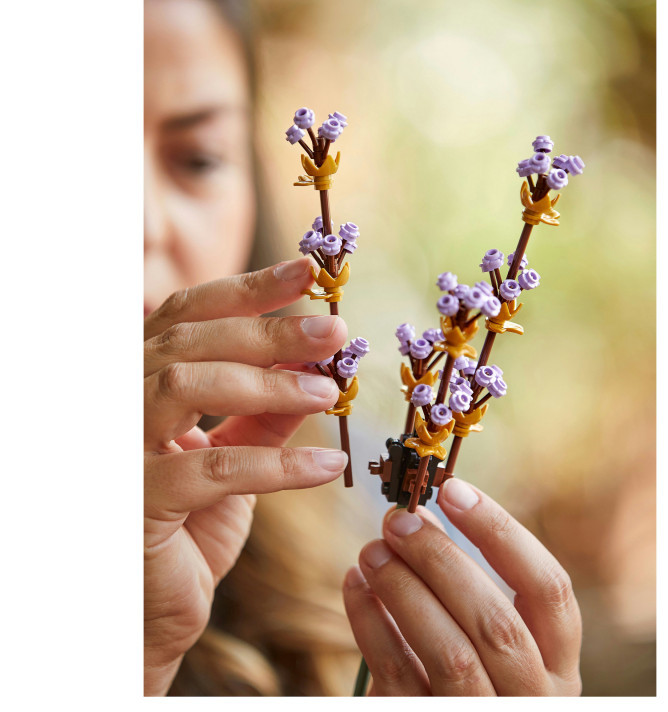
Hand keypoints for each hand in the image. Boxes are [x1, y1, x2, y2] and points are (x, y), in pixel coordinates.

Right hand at [144, 257, 348, 694]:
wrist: (150, 612)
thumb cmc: (189, 527)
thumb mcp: (236, 457)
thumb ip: (266, 412)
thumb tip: (317, 366)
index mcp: (141, 381)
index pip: (190, 315)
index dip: (250, 289)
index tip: (310, 271)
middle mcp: (117, 401)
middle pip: (191, 341)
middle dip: (269, 331)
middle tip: (334, 331)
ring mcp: (116, 449)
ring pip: (187, 386)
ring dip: (269, 386)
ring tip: (327, 394)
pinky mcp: (132, 501)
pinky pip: (210, 470)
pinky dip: (277, 466)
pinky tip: (328, 468)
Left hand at [343, 478, 581, 695]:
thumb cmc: (471, 679)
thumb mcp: (491, 640)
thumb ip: (466, 582)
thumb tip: (420, 516)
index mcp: (557, 664)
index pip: (549, 588)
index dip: (501, 531)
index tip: (453, 490)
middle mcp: (531, 699)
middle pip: (495, 621)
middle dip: (441, 560)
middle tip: (397, 520)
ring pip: (450, 652)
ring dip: (405, 589)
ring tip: (372, 549)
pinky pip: (398, 675)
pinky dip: (370, 624)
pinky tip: (354, 585)